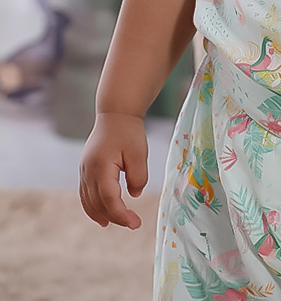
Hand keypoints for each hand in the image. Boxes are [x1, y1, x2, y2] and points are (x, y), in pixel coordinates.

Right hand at [79, 112, 148, 229]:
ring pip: (88, 201)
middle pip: (98, 203)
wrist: (115, 113)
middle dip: (115, 216)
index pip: (109, 199)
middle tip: (133, 223)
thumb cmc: (128, 131)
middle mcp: (88, 171)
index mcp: (101, 166)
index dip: (121, 214)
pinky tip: (102, 214)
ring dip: (101, 214)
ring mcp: (84, 170)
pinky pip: (85, 194)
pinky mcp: (85, 169)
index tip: (135, 223)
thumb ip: (138, 177)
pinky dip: (92, 207)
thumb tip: (134, 195)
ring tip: (115, 223)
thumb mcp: (139, 153)